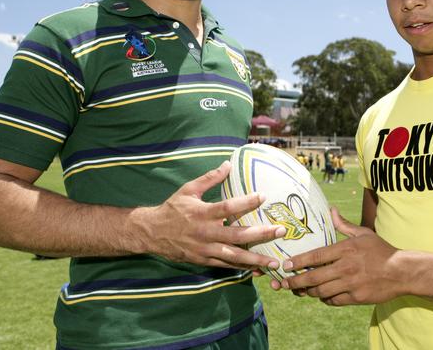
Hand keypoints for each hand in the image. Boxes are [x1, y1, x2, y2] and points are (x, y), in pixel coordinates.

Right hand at [139, 161, 285, 268]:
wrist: (152, 233)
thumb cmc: (172, 209)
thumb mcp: (188, 190)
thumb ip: (209, 178)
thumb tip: (228, 164)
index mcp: (202, 213)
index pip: (227, 207)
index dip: (246, 202)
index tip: (263, 196)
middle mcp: (205, 233)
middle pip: (237, 235)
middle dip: (261, 234)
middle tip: (280, 231)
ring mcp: (205, 249)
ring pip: (234, 256)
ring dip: (256, 259)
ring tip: (275, 260)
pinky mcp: (203, 260)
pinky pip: (226, 265)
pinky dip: (242, 268)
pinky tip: (257, 268)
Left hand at [280, 208, 404, 305]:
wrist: (402, 272)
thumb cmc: (381, 250)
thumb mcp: (363, 233)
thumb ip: (344, 225)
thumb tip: (331, 210)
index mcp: (346, 250)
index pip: (316, 256)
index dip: (298, 262)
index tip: (286, 265)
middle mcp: (346, 268)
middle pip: (314, 278)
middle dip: (296, 282)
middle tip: (284, 283)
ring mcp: (351, 284)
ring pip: (321, 292)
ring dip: (308, 292)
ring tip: (300, 290)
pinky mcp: (356, 298)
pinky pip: (334, 301)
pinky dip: (325, 299)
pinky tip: (321, 295)